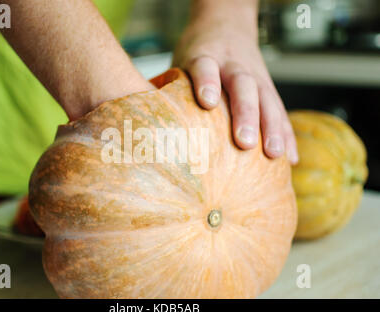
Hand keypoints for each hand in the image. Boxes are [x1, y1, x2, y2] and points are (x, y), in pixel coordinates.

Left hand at [173, 1, 297, 163]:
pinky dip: (286, 133)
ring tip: (274, 154)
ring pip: (266, 98)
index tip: (207, 102)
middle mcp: (233, 64)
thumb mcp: (181, 61)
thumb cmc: (197, 54)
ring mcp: (255, 75)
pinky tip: (290, 158)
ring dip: (272, 127)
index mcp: (205, 56)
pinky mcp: (269, 86)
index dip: (207, 82)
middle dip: (245, 114)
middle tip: (244, 142)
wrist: (225, 23)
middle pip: (242, 86)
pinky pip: (280, 110)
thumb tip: (152, 131)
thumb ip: (171, 90)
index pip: (205, 67)